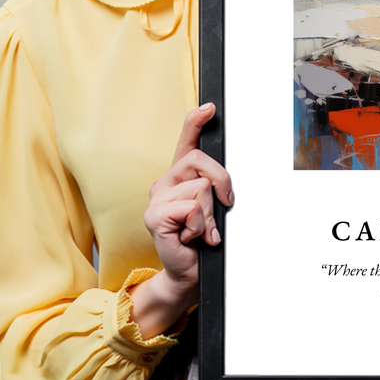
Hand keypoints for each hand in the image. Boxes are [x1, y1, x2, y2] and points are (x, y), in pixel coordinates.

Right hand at [129, 103, 233, 337]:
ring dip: (210, 214)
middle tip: (222, 207)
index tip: (210, 107)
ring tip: (201, 230)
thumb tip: (225, 180)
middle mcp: (165, 182)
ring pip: (200, 188)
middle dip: (222, 183)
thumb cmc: (203, 239)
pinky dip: (200, 226)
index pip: (186, 141)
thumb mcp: (214, 208)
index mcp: (180, 177)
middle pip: (201, 161)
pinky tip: (191, 237)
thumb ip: (215, 188)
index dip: (196, 121)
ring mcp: (156, 198)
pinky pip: (191, 208)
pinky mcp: (154, 216)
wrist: (189, 272)